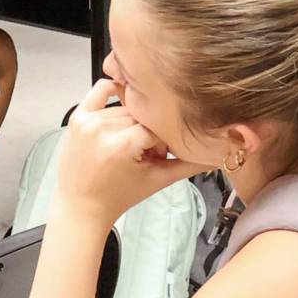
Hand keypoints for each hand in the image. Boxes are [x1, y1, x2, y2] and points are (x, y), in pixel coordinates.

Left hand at [54, 79, 193, 220]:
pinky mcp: (77, 116)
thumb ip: (189, 165)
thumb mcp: (157, 180)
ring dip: (134, 122)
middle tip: (144, 155)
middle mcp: (103, 128)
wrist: (81, 207)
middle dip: (148, 132)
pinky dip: (115, 92)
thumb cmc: (119, 197)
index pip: (157, 128)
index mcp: (123, 144)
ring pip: (128, 107)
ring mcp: (87, 120)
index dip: (162, 143)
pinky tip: (123, 110)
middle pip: (143, 116)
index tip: (158, 158)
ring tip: (129, 147)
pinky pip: (101, 89)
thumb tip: (219, 155)